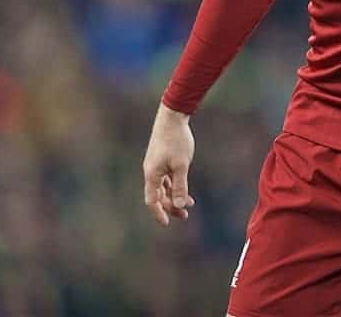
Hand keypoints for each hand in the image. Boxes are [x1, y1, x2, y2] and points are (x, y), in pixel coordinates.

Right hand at [142, 103, 195, 225]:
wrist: (172, 117)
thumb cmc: (177, 140)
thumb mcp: (182, 165)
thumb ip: (180, 186)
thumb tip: (179, 206)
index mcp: (152, 174)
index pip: (152, 201)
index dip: (158, 213)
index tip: (166, 224)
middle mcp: (151, 172)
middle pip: (158, 196)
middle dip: (170, 207)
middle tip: (185, 215)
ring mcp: (155, 165)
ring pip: (163, 187)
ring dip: (174, 197)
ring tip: (189, 204)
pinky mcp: (161, 160)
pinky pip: (166, 179)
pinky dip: (174, 186)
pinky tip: (184, 189)